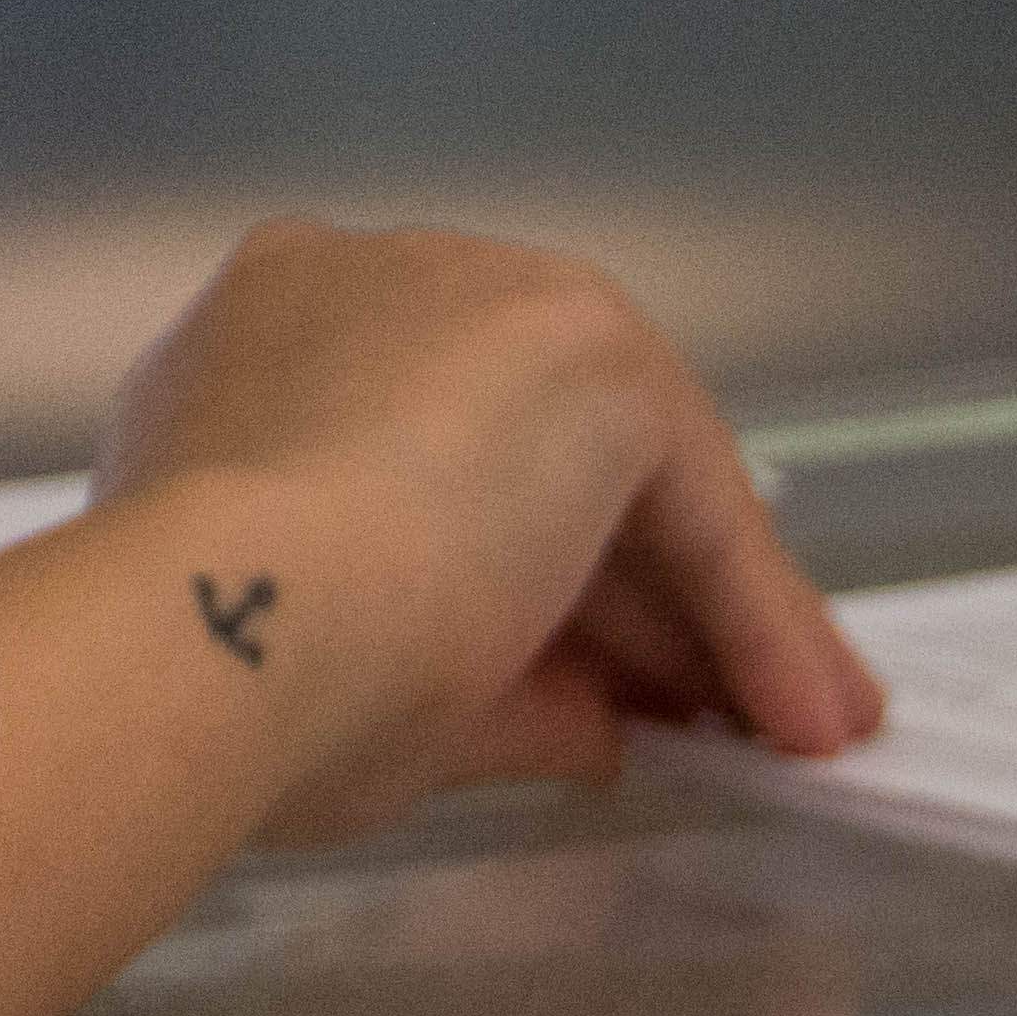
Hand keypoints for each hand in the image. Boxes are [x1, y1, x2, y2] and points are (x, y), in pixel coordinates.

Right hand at [89, 219, 882, 840]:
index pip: (449, 460)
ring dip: (725, 612)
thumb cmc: (237, 675)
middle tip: (723, 709)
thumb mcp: (374, 679)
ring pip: (639, 477)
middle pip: (558, 458)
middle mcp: (368, 288)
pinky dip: (756, 614)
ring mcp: (473, 291)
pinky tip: (799, 707)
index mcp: (271, 351)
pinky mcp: (584, 341)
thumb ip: (506, 684)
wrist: (216, 637)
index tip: (620, 682)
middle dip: (650, 597)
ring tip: (794, 726)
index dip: (550, 583)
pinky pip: (698, 502)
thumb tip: (595, 723)